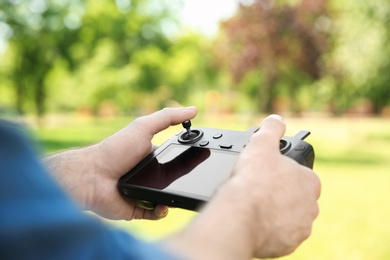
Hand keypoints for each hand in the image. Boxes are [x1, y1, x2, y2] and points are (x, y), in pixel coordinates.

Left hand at [44, 107, 196, 220]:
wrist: (92, 176)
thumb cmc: (115, 150)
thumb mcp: (143, 127)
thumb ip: (168, 117)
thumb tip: (194, 109)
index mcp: (153, 156)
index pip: (176, 157)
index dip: (188, 157)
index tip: (201, 157)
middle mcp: (150, 174)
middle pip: (175, 179)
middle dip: (185, 181)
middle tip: (194, 180)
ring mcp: (145, 191)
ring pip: (168, 197)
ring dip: (174, 197)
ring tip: (177, 194)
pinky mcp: (139, 208)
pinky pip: (156, 213)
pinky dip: (161, 211)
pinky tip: (162, 205)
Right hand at [164, 115, 320, 259]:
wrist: (240, 214)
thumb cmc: (252, 180)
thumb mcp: (261, 144)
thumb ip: (271, 129)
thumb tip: (276, 119)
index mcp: (309, 182)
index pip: (299, 177)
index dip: (281, 176)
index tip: (267, 177)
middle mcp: (310, 207)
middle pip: (294, 198)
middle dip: (279, 196)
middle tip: (259, 192)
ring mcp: (300, 228)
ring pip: (287, 218)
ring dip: (275, 213)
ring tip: (255, 207)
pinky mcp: (288, 244)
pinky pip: (280, 235)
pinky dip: (270, 230)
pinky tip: (256, 222)